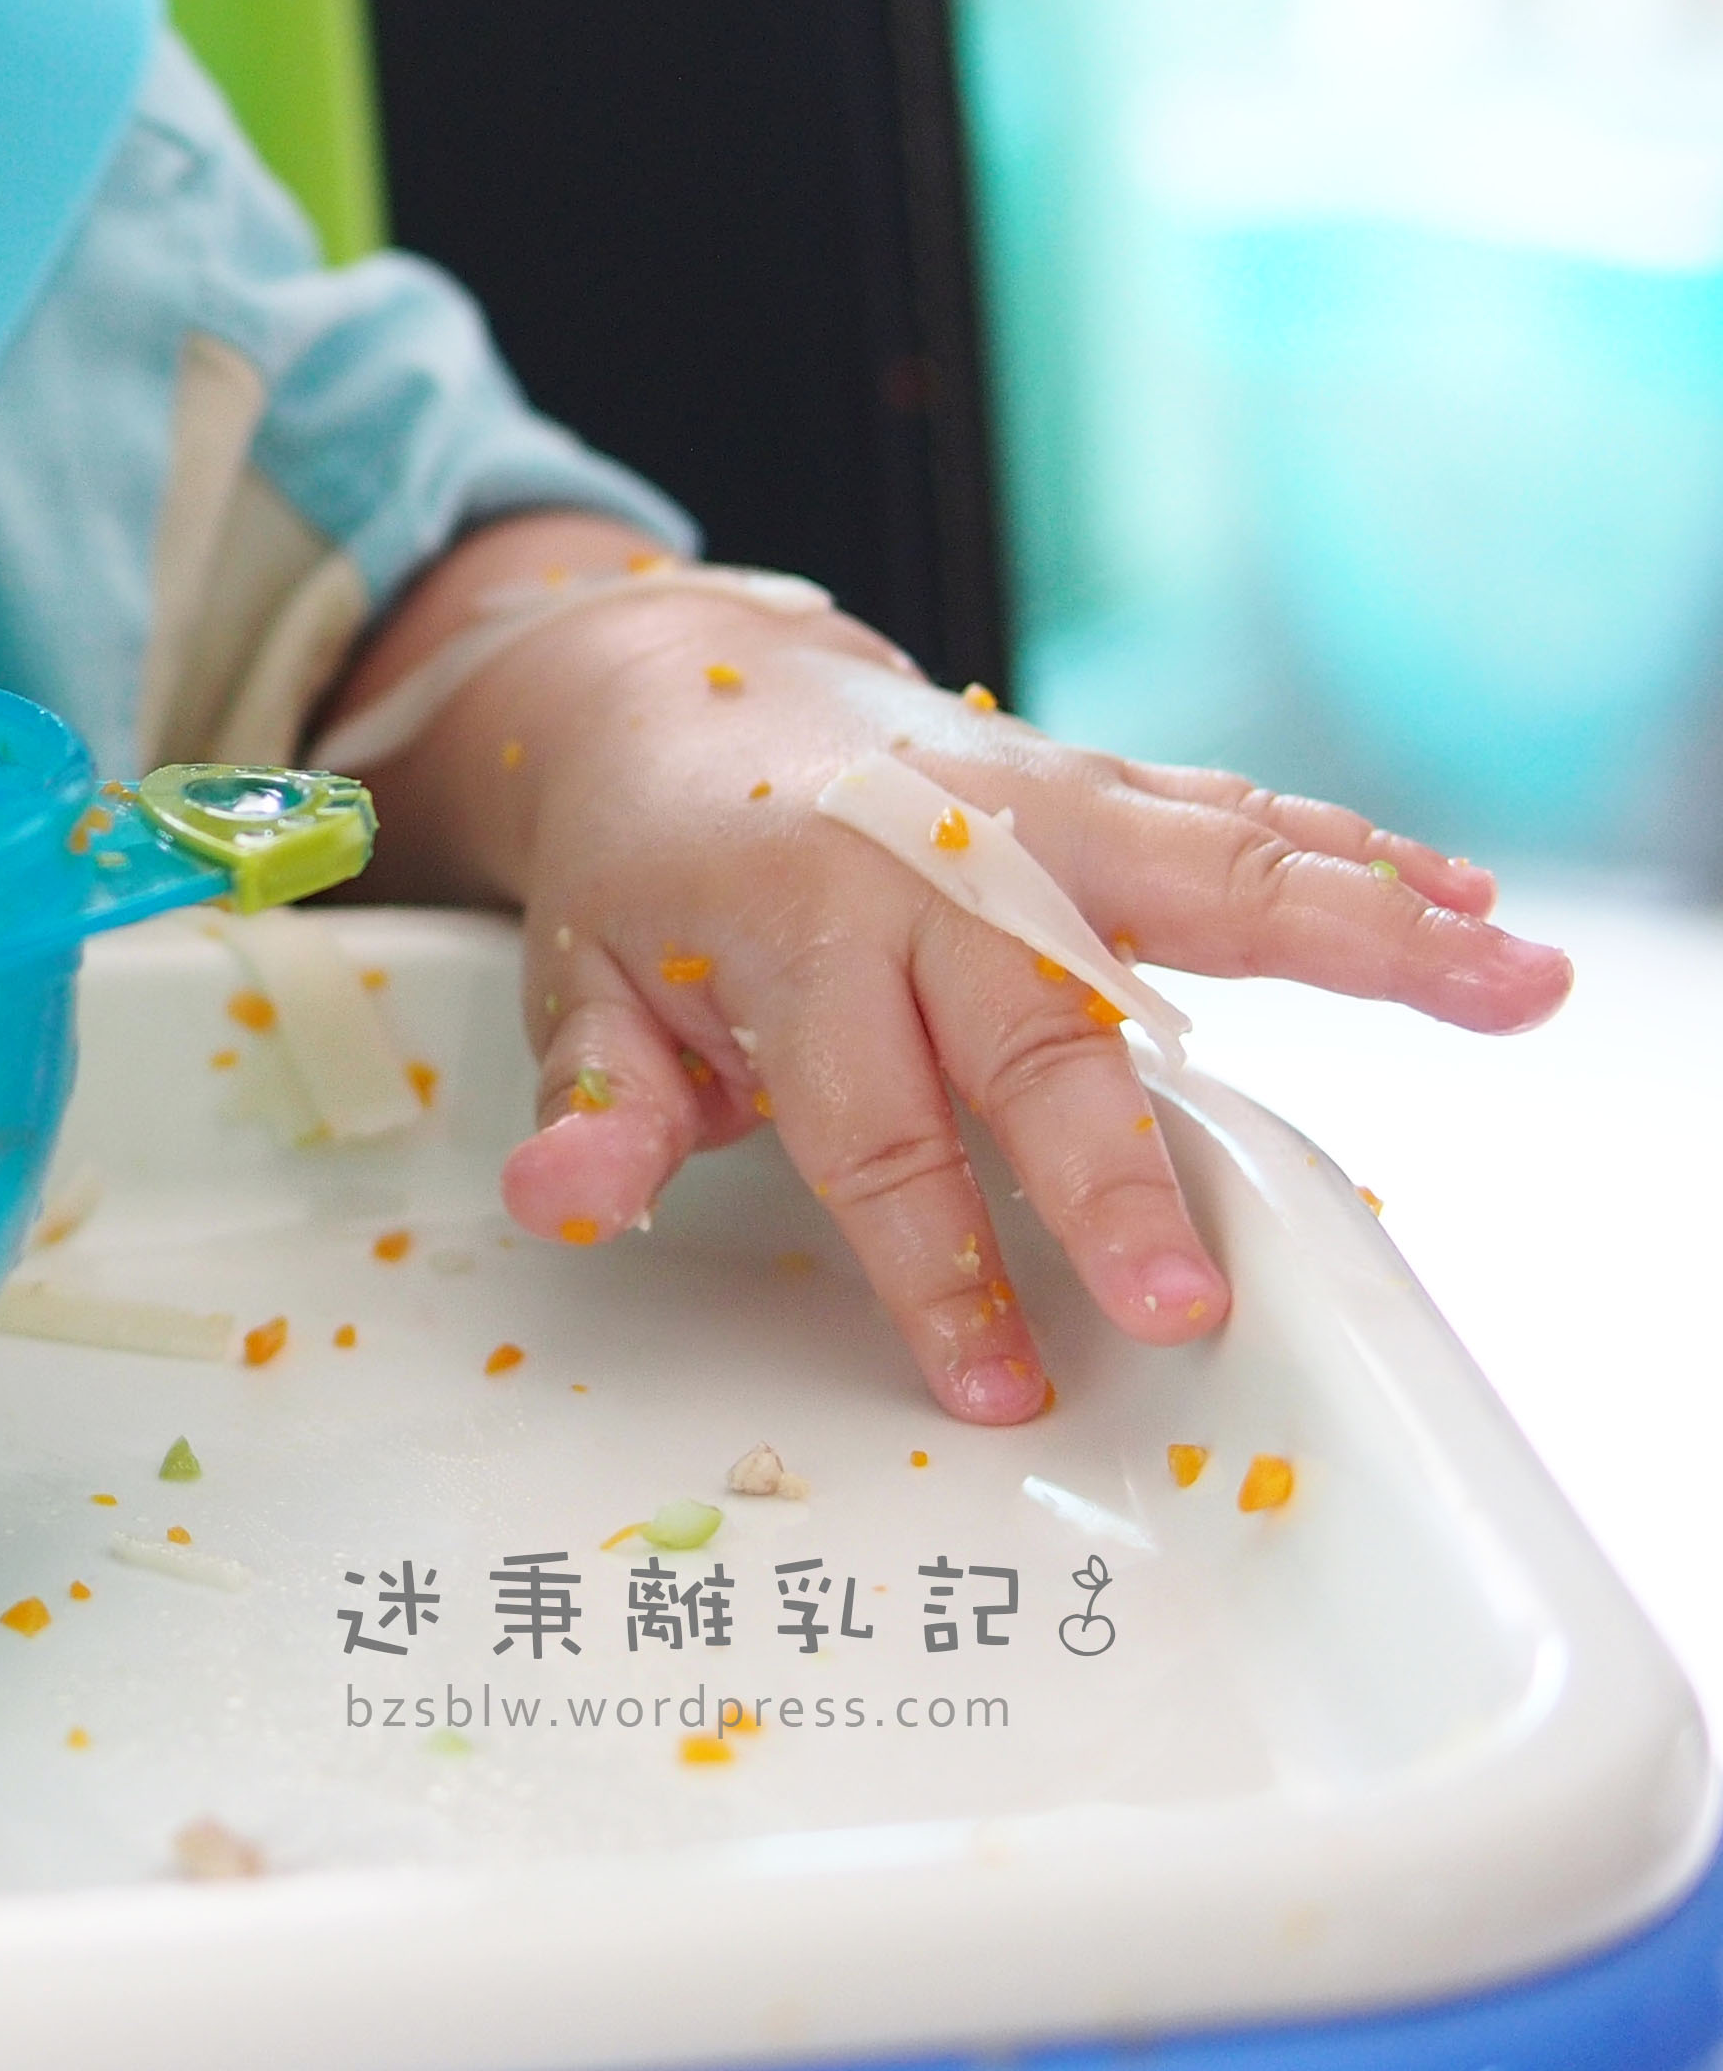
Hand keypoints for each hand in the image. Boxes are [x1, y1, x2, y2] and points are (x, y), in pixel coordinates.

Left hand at [352, 520, 1570, 1424]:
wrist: (664, 689)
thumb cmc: (637, 872)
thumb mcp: (577, 990)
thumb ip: (597, 1105)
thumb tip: (564, 1199)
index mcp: (790, 927)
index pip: (867, 1127)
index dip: (931, 1263)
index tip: (992, 1385)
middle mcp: (926, 859)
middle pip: (1038, 1030)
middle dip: (1110, 1172)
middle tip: (1187, 1299)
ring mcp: (1027, 807)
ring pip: (1207, 875)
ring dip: (1366, 936)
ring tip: (1510, 989)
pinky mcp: (1091, 784)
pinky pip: (1239, 819)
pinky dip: (1363, 859)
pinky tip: (1477, 910)